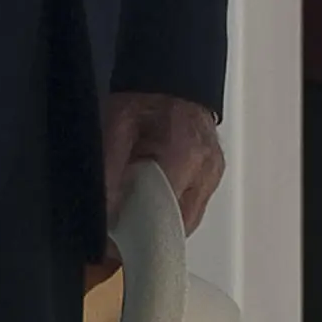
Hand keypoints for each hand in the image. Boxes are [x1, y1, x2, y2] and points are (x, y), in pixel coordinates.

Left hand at [102, 90, 225, 234]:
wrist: (171, 75)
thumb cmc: (144, 97)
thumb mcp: (115, 126)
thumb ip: (110, 172)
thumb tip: (108, 217)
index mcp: (184, 156)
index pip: (163, 216)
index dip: (136, 236)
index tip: (111, 245)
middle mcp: (206, 169)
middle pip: (177, 226)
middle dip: (147, 234)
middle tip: (117, 233)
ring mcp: (213, 173)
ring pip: (186, 221)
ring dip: (159, 225)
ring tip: (132, 215)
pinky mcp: (212, 175)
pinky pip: (190, 208)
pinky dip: (169, 212)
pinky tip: (149, 203)